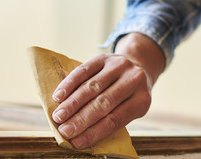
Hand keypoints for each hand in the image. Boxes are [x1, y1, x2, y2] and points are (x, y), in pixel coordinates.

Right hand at [50, 33, 165, 147]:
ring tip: (58, 117)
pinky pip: (84, 70)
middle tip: (64, 131)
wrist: (137, 65)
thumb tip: (80, 137)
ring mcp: (119, 66)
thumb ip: (110, 119)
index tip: (76, 142)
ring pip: (92, 86)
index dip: (95, 132)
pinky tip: (58, 96)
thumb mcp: (129, 108)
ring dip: (72, 103)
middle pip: (104, 102)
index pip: (116, 119)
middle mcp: (133, 80)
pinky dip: (69, 84)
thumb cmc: (129, 96)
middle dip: (81, 118)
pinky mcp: (104, 57)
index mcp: (142, 99)